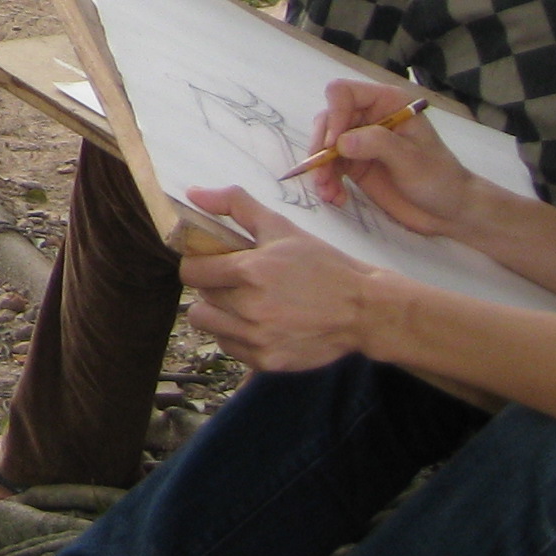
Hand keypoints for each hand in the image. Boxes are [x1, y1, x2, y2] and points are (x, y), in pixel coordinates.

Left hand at [179, 190, 384, 369]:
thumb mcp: (281, 227)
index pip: (191, 272)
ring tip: (243, 303)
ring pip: (208, 324)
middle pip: (200, 298)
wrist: (364, 310)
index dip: (199, 264)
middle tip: (237, 282)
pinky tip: (258, 323)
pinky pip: (228, 346)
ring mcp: (258, 338)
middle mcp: (249, 309)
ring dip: (219, 313)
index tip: (212, 262)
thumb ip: (234, 204)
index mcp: (249, 272)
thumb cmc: (323, 265)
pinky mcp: (267, 361)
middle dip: (214, 287)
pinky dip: (235, 335)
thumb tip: (193, 193)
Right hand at [307, 79, 476, 232]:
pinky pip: (329, 166)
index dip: (334, 114)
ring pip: (324, 144)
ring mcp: (359, 141)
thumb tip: (340, 142)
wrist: (450, 212)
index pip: (344, 93)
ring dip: (320, 168)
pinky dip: (327, 181)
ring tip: (327, 192)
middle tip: (321, 174)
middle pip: (328, 119)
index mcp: (386, 103)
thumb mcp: (412, 159)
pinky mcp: (354, 163)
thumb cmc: (439, 179)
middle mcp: (369, 117)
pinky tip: (336, 197)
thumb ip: (377, 144)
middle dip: (321, 147)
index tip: (333, 144)